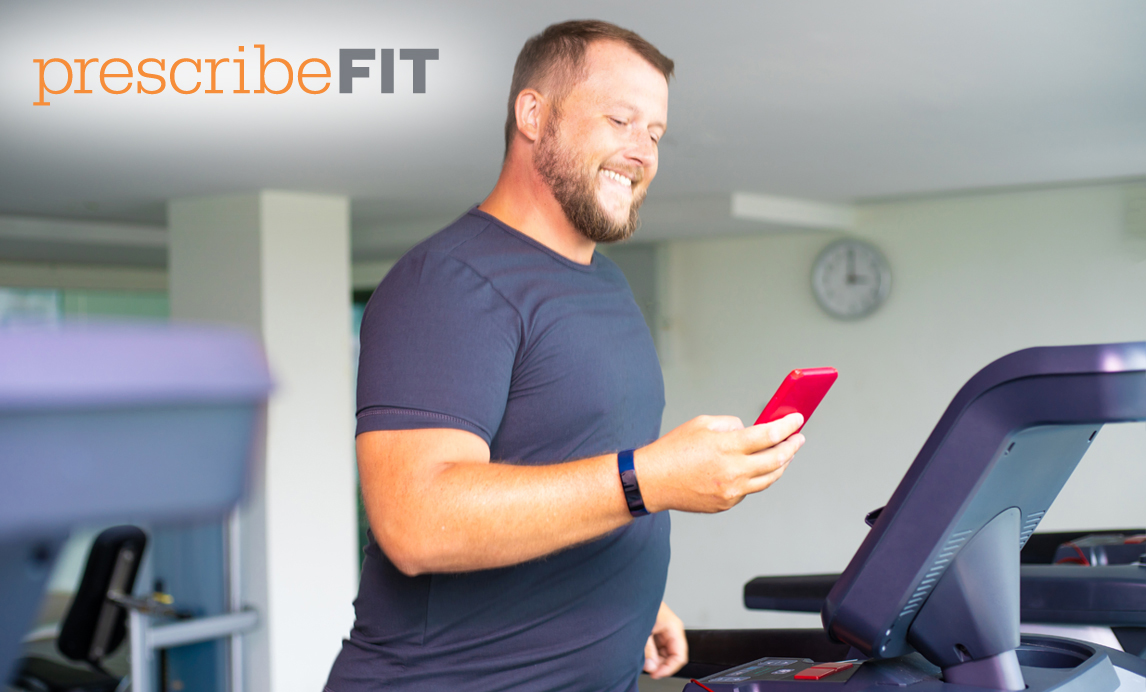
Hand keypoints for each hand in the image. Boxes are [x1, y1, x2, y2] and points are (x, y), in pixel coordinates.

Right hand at [636, 412, 804, 513]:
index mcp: (726, 447)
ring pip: (769, 479)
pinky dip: (757, 477)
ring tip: (785, 454)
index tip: (797, 421)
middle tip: (798, 439)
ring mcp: (731, 491)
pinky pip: (750, 489)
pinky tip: (756, 469)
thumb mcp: (702, 424)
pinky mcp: (727, 503)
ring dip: (781, 464)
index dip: (787, 427)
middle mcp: (733, 471)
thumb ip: (731, 425)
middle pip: (776, 460)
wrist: (652, 481)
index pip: (769, 436)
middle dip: (792, 447)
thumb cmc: (673, 450)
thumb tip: (750, 430)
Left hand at [644, 602, 686, 678]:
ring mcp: (664, 630)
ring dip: (655, 659)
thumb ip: (648, 651)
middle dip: (661, 664)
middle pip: (672, 655)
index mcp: (674, 627)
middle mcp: (671, 629)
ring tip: (644, 661)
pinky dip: (651, 653)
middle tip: (649, 669)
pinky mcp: (657, 630)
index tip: (658, 673)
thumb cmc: (640, 603)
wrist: (632, 593)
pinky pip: (658, 647)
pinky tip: (643, 654)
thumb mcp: (644, 631)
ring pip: (665, 652)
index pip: (680, 655)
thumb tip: (652, 667)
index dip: (670, 668)